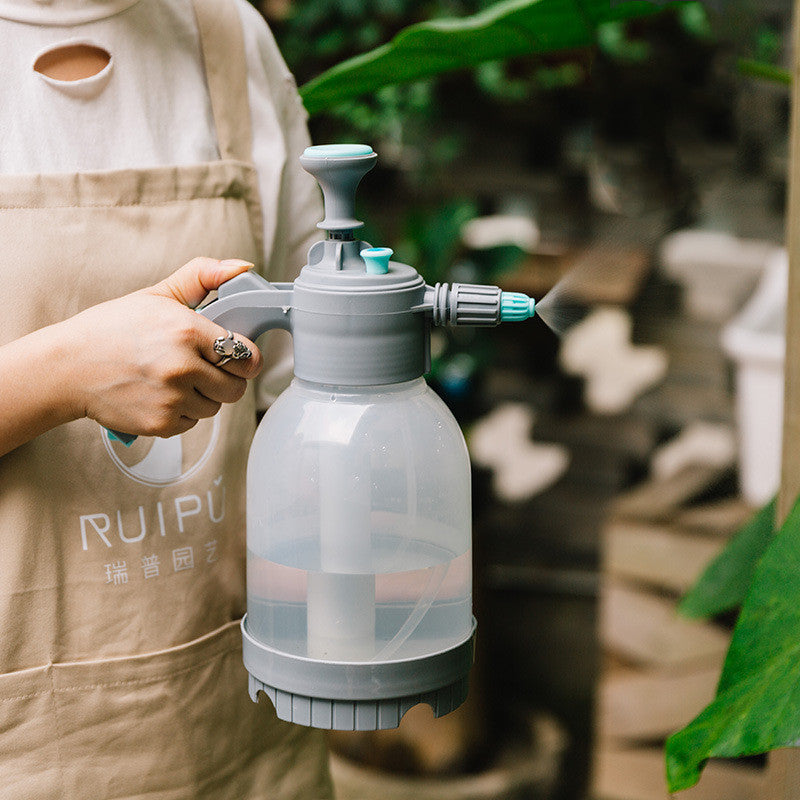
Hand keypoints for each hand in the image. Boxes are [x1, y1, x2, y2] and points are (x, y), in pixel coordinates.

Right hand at [61, 257, 263, 437]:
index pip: (246, 356)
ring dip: (202, 397)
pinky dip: (181, 413)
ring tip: (174, 379)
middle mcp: (182, 367)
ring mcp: (171, 399)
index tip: (235, 356)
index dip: (245, 358)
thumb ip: (203, 277)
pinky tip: (160, 395)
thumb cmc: (113, 329)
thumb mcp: (159, 295)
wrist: (67, 367)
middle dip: (225, 379)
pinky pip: (192, 423)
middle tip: (203, 368)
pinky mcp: (161, 423)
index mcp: (187, 331)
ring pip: (214, 407)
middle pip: (235, 387)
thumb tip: (242, 267)